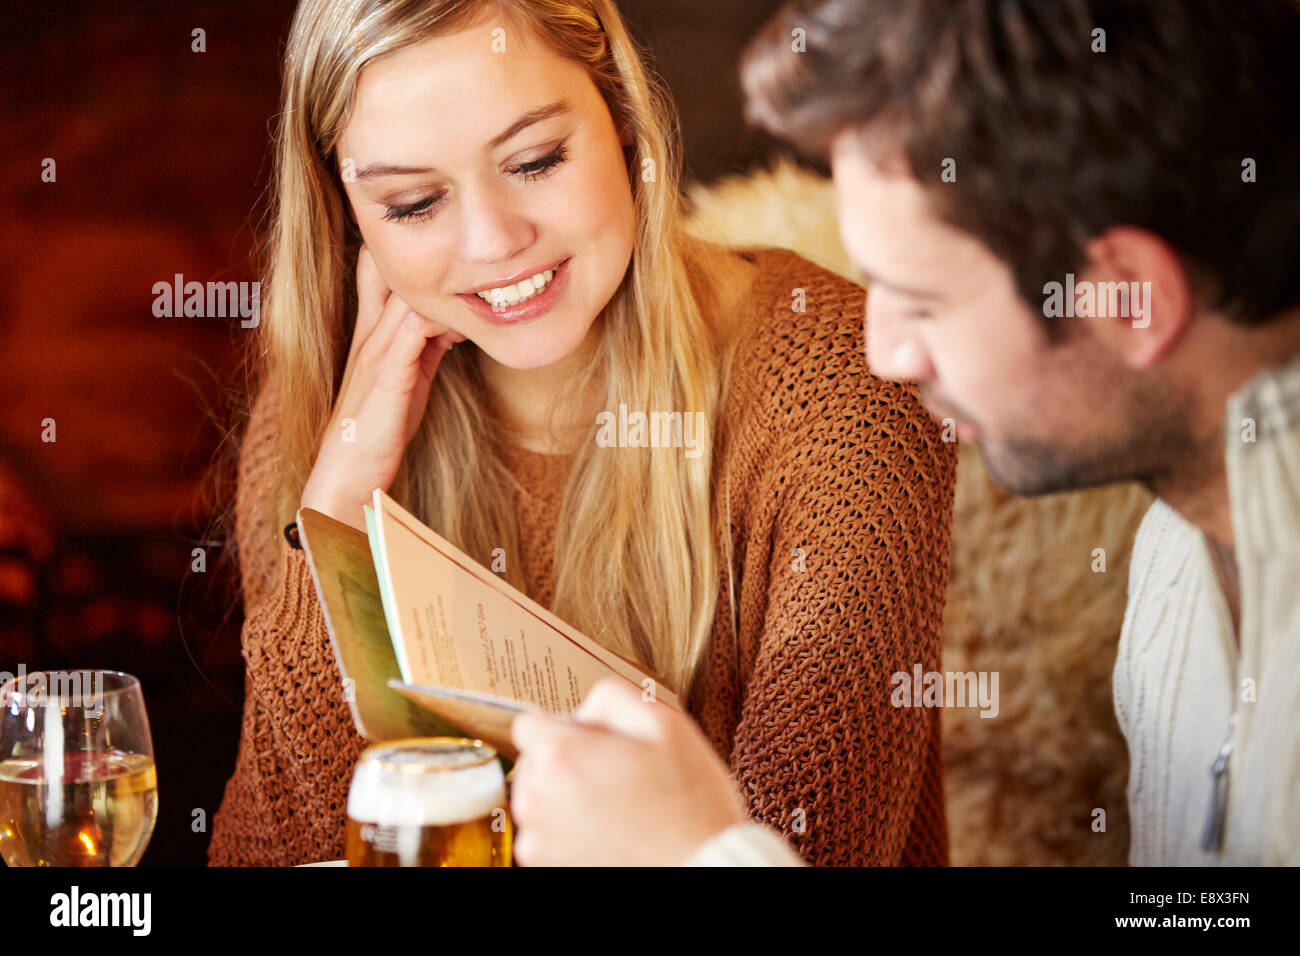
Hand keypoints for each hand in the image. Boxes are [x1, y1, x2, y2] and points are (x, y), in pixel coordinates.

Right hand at [300, 245, 464, 530]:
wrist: (347, 475)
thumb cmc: (378, 430)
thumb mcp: (408, 378)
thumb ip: (426, 346)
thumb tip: (457, 323)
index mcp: (369, 330)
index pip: (378, 269)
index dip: (411, 253)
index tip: (455, 256)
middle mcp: (368, 331)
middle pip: (383, 264)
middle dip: (424, 252)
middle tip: (471, 257)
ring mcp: (375, 350)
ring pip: (405, 291)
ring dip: (442, 283)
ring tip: (481, 280)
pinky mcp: (387, 373)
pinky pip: (416, 327)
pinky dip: (444, 318)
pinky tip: (469, 321)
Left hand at [509, 678, 749, 865]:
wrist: (701, 865)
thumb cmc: (689, 799)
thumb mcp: (664, 722)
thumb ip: (611, 696)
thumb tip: (582, 710)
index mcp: (561, 754)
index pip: (527, 723)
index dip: (562, 727)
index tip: (591, 743)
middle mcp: (537, 796)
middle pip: (531, 762)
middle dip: (562, 762)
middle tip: (612, 776)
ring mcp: (538, 838)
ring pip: (535, 800)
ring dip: (562, 798)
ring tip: (611, 808)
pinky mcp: (545, 868)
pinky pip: (542, 837)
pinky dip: (565, 834)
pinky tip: (604, 833)